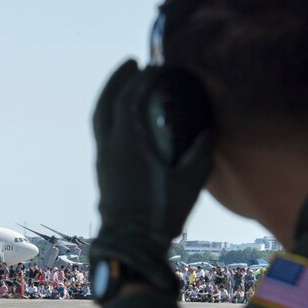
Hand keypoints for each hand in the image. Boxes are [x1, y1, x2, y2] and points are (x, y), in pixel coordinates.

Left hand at [91, 59, 212, 292]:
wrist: (130, 244)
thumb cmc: (162, 214)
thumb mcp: (190, 182)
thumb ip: (200, 152)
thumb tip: (208, 131)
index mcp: (130, 143)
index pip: (131, 97)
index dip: (143, 78)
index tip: (157, 66)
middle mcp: (110, 146)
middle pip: (107, 101)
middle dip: (119, 78)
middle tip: (133, 63)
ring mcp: (103, 158)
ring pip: (99, 117)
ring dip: (109, 95)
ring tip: (123, 83)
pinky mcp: (101, 171)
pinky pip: (101, 132)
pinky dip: (109, 115)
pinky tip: (121, 116)